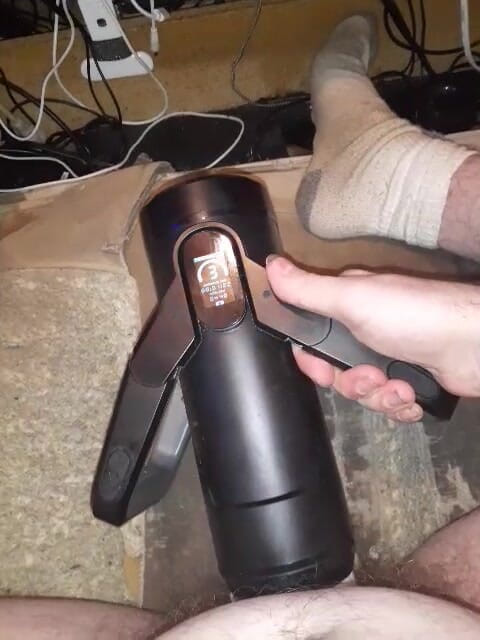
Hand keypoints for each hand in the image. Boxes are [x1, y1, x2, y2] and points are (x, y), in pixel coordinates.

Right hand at [266, 257, 479, 422]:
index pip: (311, 337)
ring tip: (399, 387)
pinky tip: (412, 396)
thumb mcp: (352, 299)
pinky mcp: (411, 381)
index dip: (311, 359)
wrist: (475, 345)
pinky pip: (388, 403)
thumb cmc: (411, 316)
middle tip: (372, 377)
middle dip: (351, 383)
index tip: (321, 369)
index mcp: (348, 305)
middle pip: (336, 371)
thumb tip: (268, 265)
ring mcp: (390, 356)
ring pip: (362, 391)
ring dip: (378, 396)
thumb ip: (307, 290)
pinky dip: (399, 405)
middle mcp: (366, 330)